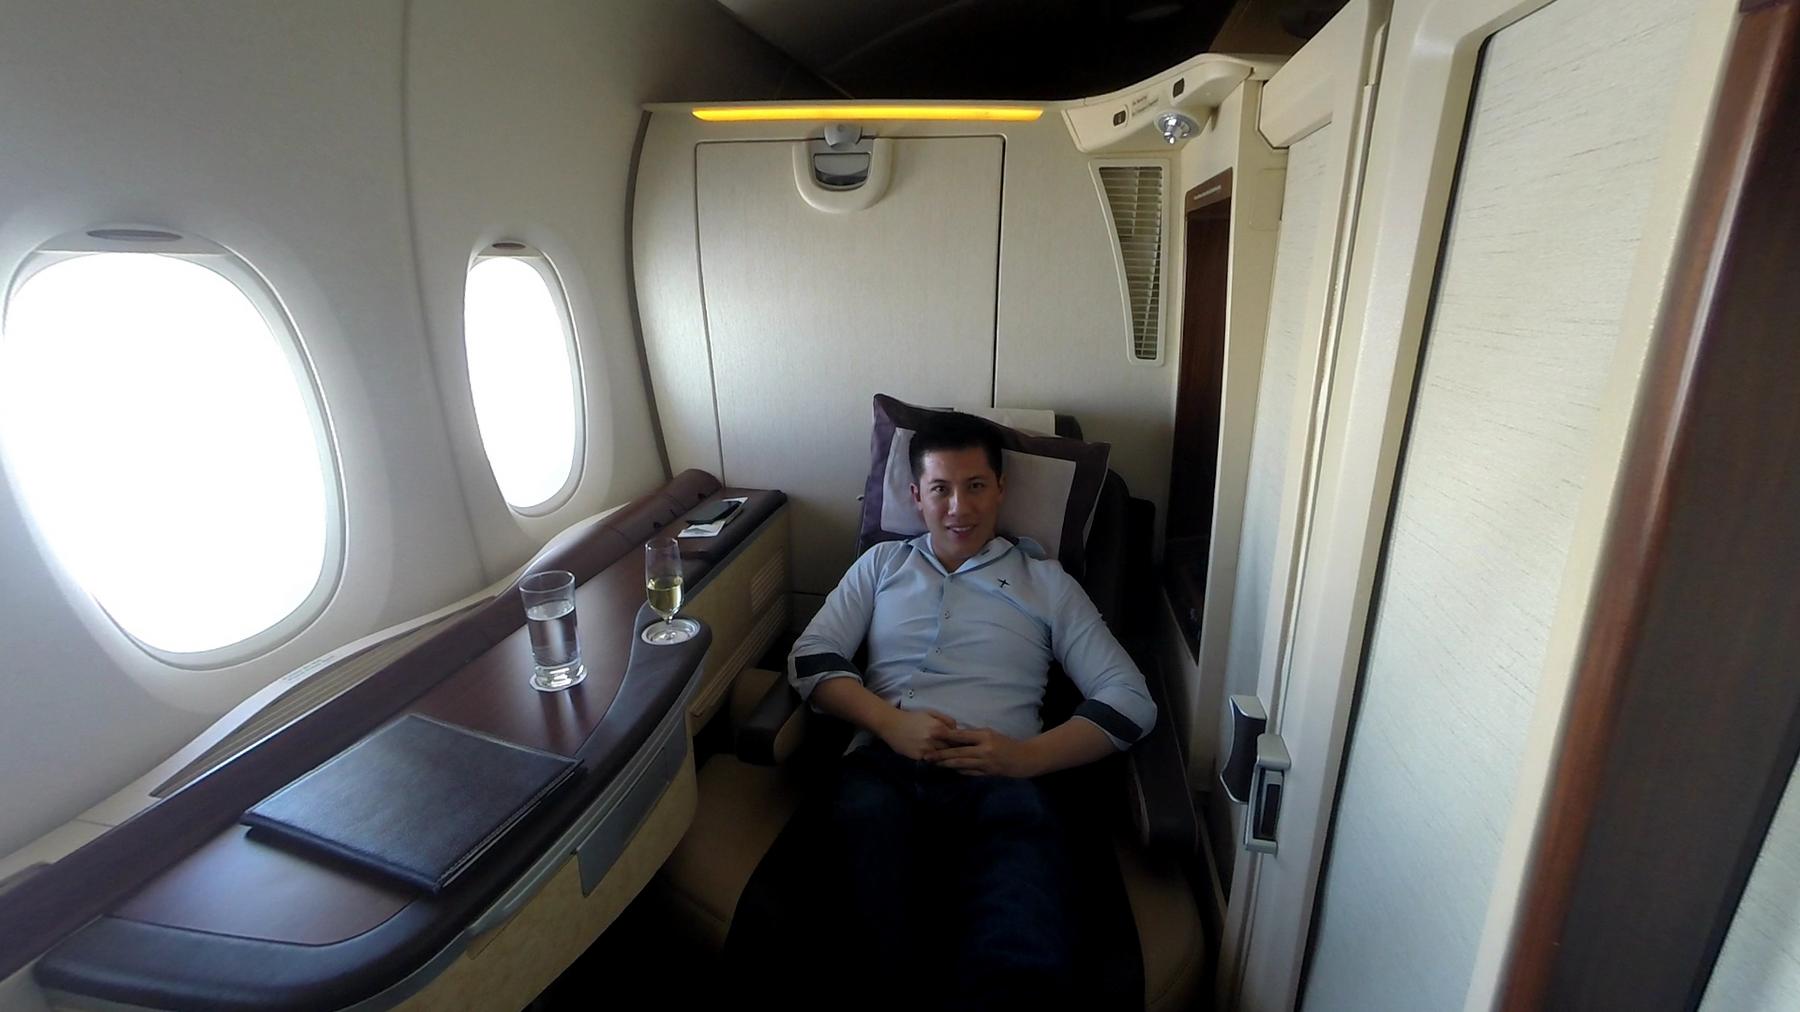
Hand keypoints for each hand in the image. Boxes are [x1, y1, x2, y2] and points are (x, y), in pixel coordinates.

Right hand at [877, 708, 957, 760]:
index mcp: (938, 727)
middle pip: (950, 750)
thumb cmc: (912, 717)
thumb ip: (946, 719)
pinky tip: (935, 759)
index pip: (956, 739)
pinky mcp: (918, 757)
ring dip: (944, 757)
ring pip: (941, 757)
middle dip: (953, 751)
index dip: (960, 742)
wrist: (891, 724)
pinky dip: (933, 760)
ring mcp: (925, 750)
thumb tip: (956, 729)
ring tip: (947, 758)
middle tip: (957, 753)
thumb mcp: (930, 713)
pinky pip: (930, 761)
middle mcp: (933, 740)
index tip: (963, 745)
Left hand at [926, 726, 1040, 777]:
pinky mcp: (987, 774)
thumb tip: (955, 736)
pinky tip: (950, 770)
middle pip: (958, 752)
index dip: (946, 735)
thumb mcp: (991, 734)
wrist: (1024, 759)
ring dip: (947, 764)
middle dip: (941, 754)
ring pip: (962, 764)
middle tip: (927, 755)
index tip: (932, 733)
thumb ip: (975, 736)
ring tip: (934, 763)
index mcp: (985, 736)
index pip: (962, 735)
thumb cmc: (1006, 743)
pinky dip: (959, 771)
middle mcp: (984, 750)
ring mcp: (985, 763)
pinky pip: (969, 772)